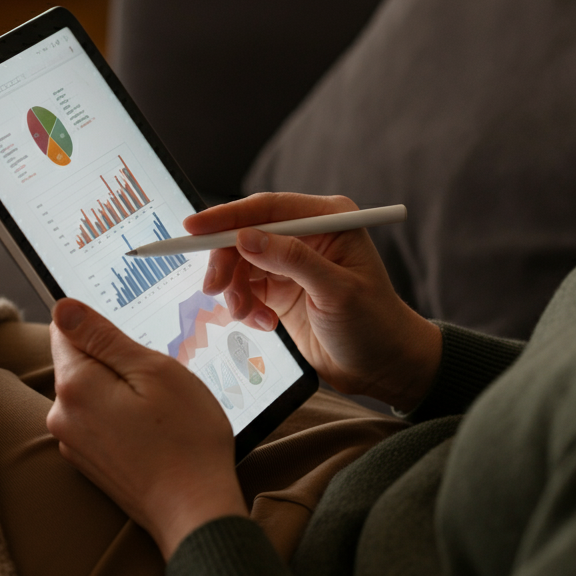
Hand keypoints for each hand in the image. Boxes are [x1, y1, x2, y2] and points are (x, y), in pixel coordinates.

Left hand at [46, 300, 245, 559]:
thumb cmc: (185, 440)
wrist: (194, 511)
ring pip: (95, 393)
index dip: (105, 328)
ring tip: (162, 411)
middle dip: (119, 362)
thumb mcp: (154, 371)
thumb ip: (103, 337)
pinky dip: (126, 418)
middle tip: (160, 382)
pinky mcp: (89, 462)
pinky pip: (102, 421)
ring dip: (125, 392)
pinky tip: (156, 432)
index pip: (68, 329)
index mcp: (75, 386)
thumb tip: (63, 307)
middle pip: (82, 362)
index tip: (136, 344)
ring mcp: (73, 443)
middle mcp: (62, 415)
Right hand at [186, 193, 441, 412]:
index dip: (227, 216)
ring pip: (240, 264)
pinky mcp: (281, 290)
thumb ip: (292, 260)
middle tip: (213, 289)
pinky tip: (265, 325)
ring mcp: (291, 263)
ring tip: (249, 316)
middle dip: (226, 262)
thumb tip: (246, 237)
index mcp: (328, 220)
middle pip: (246, 234)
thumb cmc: (374, 325)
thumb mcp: (336, 291)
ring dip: (236, 290)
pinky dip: (245, 307)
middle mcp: (307, 236)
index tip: (193, 227)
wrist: (382, 367)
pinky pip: (245, 289)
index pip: (268, 208)